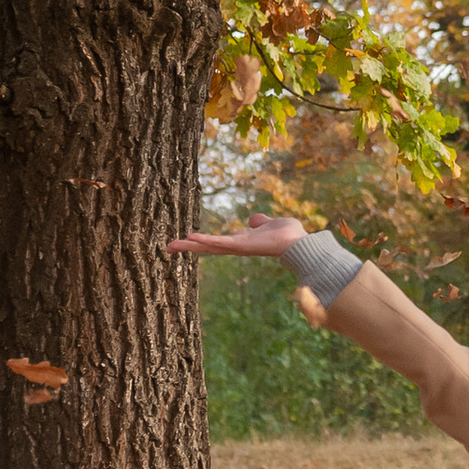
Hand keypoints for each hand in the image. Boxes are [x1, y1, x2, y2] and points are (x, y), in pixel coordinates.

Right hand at [164, 215, 306, 257]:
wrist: (299, 242)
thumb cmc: (288, 234)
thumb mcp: (269, 223)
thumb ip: (260, 221)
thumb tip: (253, 220)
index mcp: (241, 241)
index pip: (216, 242)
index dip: (200, 241)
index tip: (185, 240)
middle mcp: (236, 246)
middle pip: (207, 247)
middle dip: (188, 247)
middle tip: (168, 248)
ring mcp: (237, 247)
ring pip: (209, 247)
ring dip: (190, 246)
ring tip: (172, 245)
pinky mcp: (241, 245)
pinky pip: (220, 242)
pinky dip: (206, 241)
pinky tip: (192, 238)